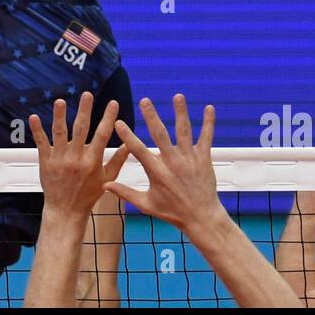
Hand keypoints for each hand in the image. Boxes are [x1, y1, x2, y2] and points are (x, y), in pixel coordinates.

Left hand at [30, 93, 128, 219]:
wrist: (66, 210)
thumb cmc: (87, 195)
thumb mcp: (107, 179)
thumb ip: (118, 160)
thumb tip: (128, 144)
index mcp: (92, 161)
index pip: (102, 135)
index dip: (108, 118)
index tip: (113, 103)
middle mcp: (76, 158)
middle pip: (81, 129)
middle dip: (85, 110)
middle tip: (87, 94)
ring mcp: (60, 159)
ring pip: (59, 133)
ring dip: (59, 116)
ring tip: (60, 101)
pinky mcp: (46, 161)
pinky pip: (41, 143)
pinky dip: (37, 130)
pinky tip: (33, 117)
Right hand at [105, 94, 224, 232]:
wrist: (201, 218)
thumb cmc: (172, 212)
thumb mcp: (146, 204)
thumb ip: (125, 193)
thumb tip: (104, 185)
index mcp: (157, 172)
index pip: (138, 150)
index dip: (128, 136)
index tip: (118, 122)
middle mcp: (172, 162)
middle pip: (160, 135)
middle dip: (152, 117)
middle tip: (145, 100)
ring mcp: (189, 159)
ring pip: (184, 131)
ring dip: (181, 113)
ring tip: (178, 96)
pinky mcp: (204, 159)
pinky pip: (206, 138)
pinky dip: (208, 123)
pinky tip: (209, 108)